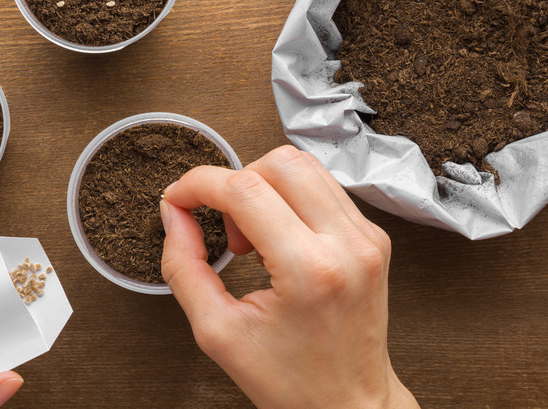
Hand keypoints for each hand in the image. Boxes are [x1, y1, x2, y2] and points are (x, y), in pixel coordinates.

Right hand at [160, 146, 418, 407]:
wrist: (349, 404)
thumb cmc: (292, 380)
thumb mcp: (218, 332)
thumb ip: (184, 268)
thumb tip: (175, 217)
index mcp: (310, 270)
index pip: (244, 190)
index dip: (198, 185)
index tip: (179, 199)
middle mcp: (347, 244)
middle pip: (279, 163)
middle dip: (234, 183)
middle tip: (225, 228)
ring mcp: (367, 237)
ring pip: (305, 166)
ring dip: (263, 188)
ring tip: (253, 238)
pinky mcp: (373, 237)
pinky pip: (323, 187)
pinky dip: (288, 199)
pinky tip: (278, 238)